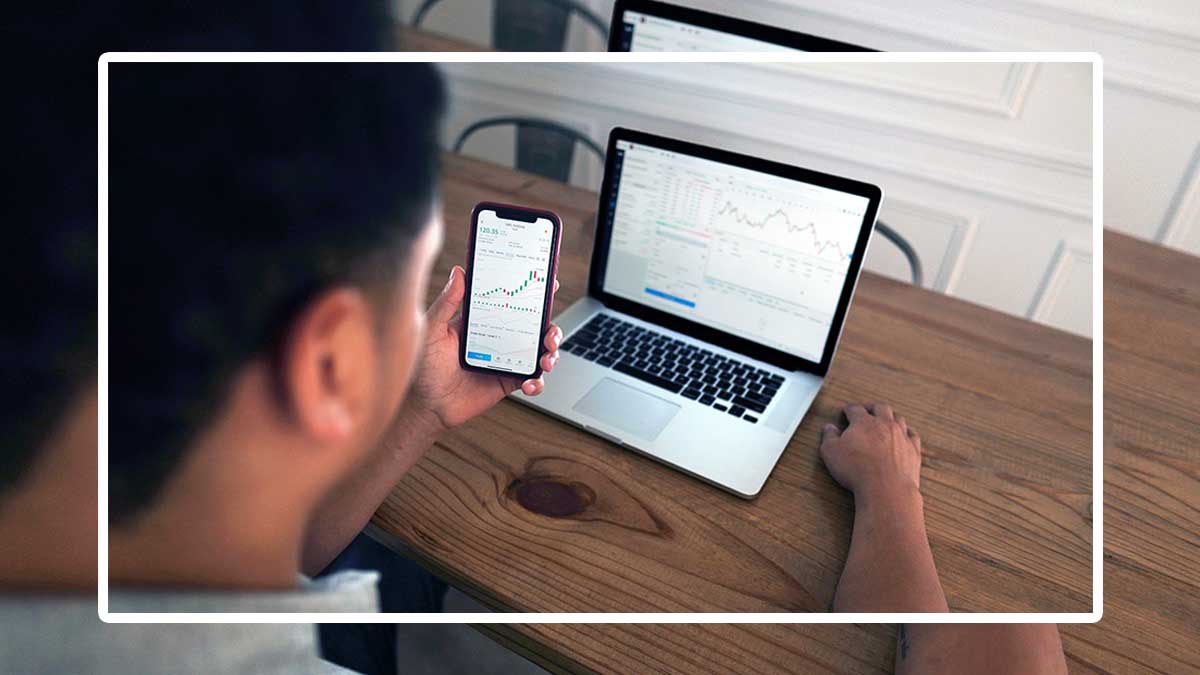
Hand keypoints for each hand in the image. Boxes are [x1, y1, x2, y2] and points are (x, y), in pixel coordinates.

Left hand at [401, 265, 561, 434]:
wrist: (428, 405)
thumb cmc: (425, 366)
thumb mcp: (432, 329)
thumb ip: (446, 302)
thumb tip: (459, 272)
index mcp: (484, 320)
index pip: (512, 300)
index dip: (532, 292)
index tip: (546, 284)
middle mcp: (500, 337)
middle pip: (536, 326)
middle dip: (551, 327)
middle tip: (549, 334)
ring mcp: (507, 359)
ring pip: (540, 351)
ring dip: (551, 353)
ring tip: (546, 360)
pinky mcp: (509, 381)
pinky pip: (533, 380)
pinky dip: (538, 382)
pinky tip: (529, 384)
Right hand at [819, 402, 922, 499]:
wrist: (886, 488)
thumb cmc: (857, 470)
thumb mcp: (831, 453)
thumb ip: (828, 437)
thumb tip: (829, 428)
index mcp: (864, 422)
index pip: (855, 409)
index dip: (849, 409)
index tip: (847, 411)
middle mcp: (884, 424)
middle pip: (880, 408)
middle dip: (872, 406)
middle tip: (867, 408)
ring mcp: (901, 436)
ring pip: (898, 419)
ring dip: (891, 417)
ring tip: (886, 419)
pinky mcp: (913, 450)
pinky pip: (912, 435)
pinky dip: (908, 432)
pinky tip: (906, 434)